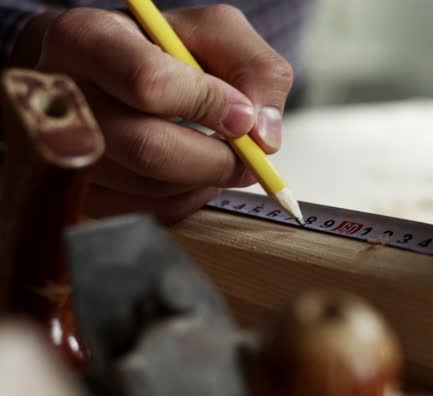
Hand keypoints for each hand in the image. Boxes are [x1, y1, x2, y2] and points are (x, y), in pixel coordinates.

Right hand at [13, 5, 292, 222]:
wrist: (101, 72)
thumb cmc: (157, 48)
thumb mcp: (214, 34)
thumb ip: (254, 70)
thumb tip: (263, 136)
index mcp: (86, 38)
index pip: (150, 83)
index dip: (209, 106)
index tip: (243, 117)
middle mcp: (58, 96)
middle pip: (148, 147)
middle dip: (215, 160)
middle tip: (249, 158)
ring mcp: (59, 151)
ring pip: (149, 188)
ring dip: (203, 181)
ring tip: (218, 157)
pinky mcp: (75, 194)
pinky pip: (144, 213)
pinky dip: (184, 200)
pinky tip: (190, 174)